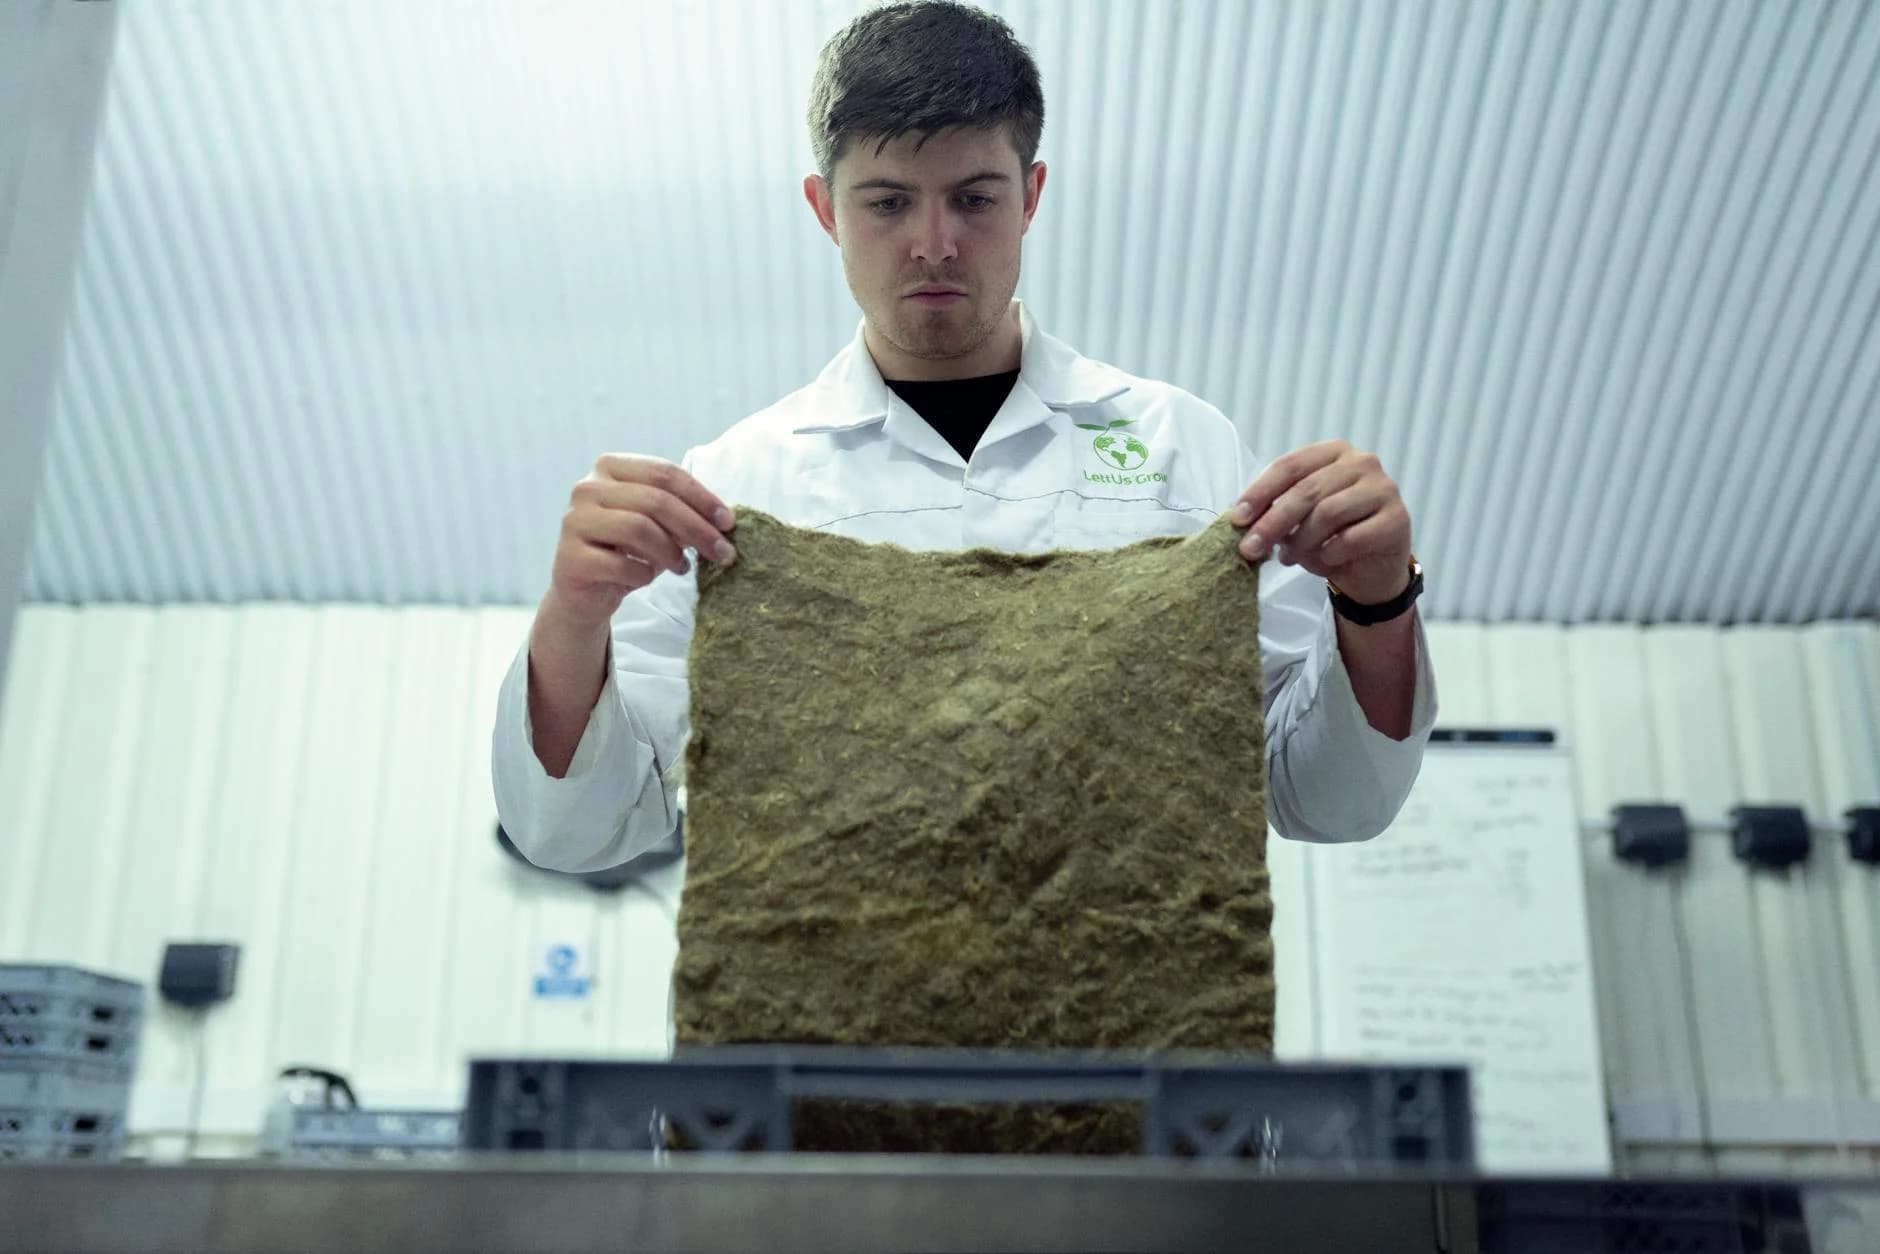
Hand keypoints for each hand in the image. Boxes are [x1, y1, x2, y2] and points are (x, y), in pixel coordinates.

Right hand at [545, 454, 736, 629]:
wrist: (586, 591)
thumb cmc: (626, 550)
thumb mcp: (657, 524)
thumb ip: (682, 512)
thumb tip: (724, 520)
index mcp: (610, 467)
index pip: (664, 473)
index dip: (702, 497)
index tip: (728, 522)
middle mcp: (587, 488)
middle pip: (656, 500)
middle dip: (697, 528)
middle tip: (723, 552)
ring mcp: (574, 521)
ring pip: (638, 528)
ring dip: (671, 552)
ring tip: (683, 567)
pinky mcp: (570, 557)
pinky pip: (620, 564)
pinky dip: (644, 574)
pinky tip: (647, 577)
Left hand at [1229, 439, 1412, 605]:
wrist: (1371, 570)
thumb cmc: (1330, 537)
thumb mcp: (1297, 519)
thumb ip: (1275, 510)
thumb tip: (1241, 520)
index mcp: (1333, 452)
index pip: (1289, 466)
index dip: (1260, 492)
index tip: (1237, 518)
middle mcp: (1362, 462)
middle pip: (1306, 490)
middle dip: (1272, 523)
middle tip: (1250, 549)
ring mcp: (1383, 489)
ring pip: (1327, 513)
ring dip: (1302, 542)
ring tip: (1292, 557)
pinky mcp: (1397, 519)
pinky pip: (1350, 538)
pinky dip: (1330, 554)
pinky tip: (1327, 559)